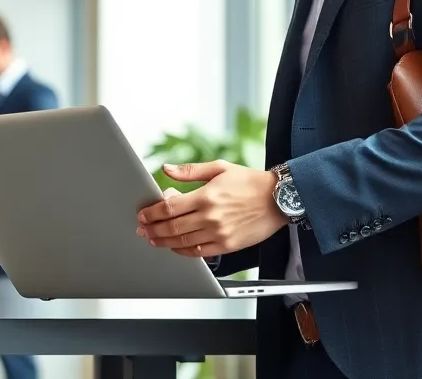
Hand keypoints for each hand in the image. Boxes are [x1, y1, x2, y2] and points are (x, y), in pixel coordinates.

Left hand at [136, 160, 285, 257]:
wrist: (279, 198)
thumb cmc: (250, 182)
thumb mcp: (220, 168)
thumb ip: (190, 171)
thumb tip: (167, 169)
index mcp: (206, 196)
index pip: (169, 207)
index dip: (152, 212)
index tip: (143, 214)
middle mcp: (211, 217)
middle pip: (172, 227)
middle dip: (152, 229)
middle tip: (142, 229)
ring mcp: (219, 233)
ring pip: (183, 242)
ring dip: (164, 242)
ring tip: (153, 239)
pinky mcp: (228, 245)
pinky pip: (200, 253)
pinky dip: (184, 252)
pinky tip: (176, 248)